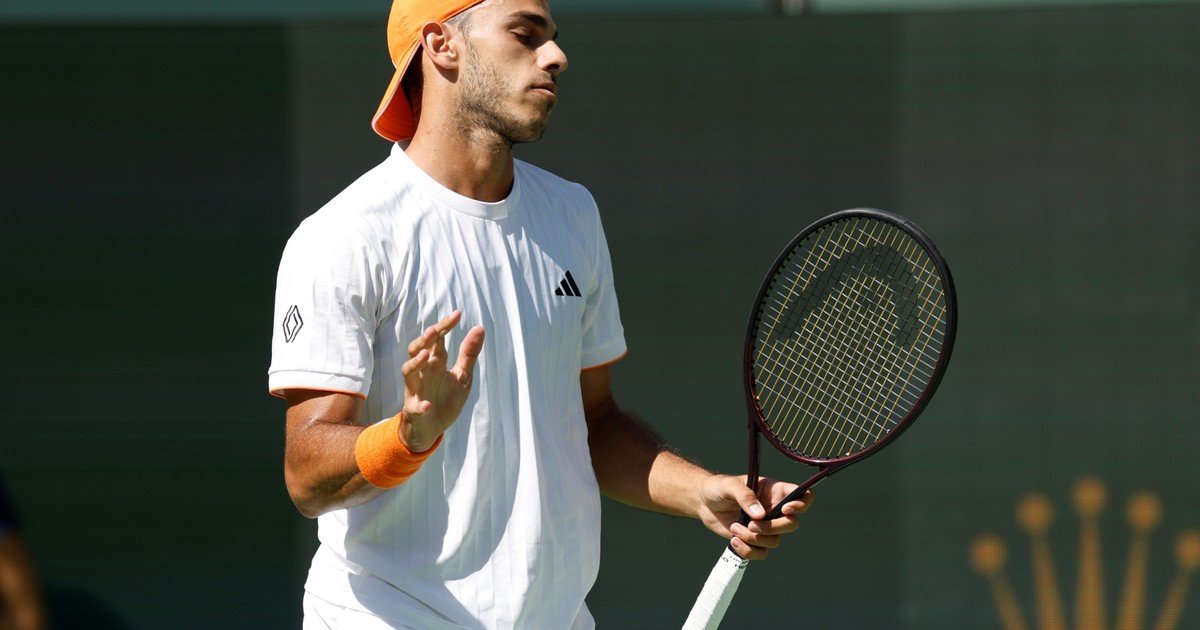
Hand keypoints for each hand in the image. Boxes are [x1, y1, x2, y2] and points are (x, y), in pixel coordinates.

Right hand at [399, 310, 484, 450]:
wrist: (433, 428)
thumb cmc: (446, 398)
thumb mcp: (462, 375)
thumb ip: (468, 354)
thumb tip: (479, 328)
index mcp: (436, 363)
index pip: (437, 340)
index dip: (444, 326)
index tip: (458, 314)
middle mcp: (423, 373)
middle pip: (417, 350)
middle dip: (424, 340)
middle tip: (434, 331)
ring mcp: (416, 390)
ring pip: (408, 372)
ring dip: (416, 363)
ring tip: (427, 355)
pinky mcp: (413, 410)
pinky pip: (413, 407)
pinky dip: (419, 406)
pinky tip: (427, 405)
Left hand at [696, 475, 812, 559]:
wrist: (703, 503)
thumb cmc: (718, 488)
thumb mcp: (729, 485)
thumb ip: (745, 496)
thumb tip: (760, 515)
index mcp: (774, 491)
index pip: (803, 496)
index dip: (802, 504)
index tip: (785, 509)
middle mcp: (774, 509)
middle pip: (792, 524)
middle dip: (772, 528)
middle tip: (751, 524)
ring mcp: (765, 526)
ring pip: (775, 541)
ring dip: (754, 539)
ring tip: (734, 528)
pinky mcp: (754, 540)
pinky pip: (761, 553)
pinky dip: (748, 551)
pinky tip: (733, 540)